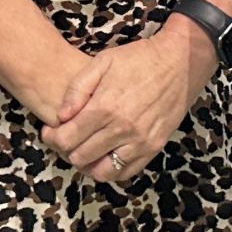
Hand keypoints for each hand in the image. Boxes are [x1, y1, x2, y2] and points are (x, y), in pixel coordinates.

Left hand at [39, 21, 212, 185]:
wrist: (180, 62)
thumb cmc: (139, 58)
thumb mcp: (103, 61)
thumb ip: (77, 89)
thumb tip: (61, 116)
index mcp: (105, 107)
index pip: (67, 139)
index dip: (52, 138)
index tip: (50, 131)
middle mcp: (122, 129)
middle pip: (81, 157)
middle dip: (66, 150)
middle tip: (66, 138)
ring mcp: (140, 142)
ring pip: (102, 172)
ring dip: (88, 164)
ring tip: (84, 150)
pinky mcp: (154, 148)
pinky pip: (126, 172)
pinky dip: (110, 169)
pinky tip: (105, 155)